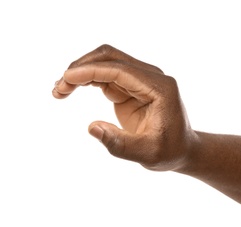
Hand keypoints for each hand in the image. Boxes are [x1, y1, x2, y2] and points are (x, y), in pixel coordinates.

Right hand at [53, 44, 196, 170]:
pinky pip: (106, 76)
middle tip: (59, 88)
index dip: (91, 71)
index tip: (66, 80)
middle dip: (82, 68)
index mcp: (160, 88)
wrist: (182, 149)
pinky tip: (70, 90)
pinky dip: (86, 80)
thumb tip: (92, 127)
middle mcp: (151, 77)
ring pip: (105, 63)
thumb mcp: (147, 154)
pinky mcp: (132, 87)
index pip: (120, 70)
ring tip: (59, 91)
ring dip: (81, 72)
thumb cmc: (170, 151)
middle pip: (111, 58)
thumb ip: (120, 144)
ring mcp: (141, 80)